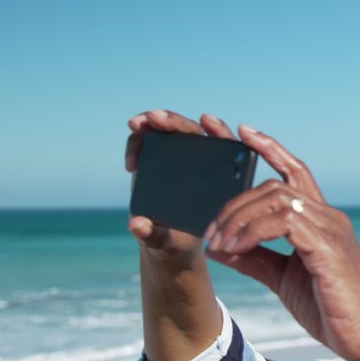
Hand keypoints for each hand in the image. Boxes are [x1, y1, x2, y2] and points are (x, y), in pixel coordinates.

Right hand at [125, 109, 237, 263]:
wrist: (164, 242)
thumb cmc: (176, 242)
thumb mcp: (169, 242)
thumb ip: (155, 234)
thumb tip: (136, 224)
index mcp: (220, 182)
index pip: (228, 149)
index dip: (219, 132)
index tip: (205, 121)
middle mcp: (203, 165)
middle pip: (196, 133)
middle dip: (176, 121)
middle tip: (155, 118)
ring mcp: (181, 159)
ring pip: (174, 129)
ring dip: (157, 121)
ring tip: (136, 125)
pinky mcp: (160, 157)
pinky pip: (152, 138)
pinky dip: (139, 140)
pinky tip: (131, 162)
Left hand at [204, 126, 359, 360]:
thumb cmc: (331, 311)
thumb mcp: (282, 279)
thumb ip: (253, 258)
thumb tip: (217, 246)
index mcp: (323, 221)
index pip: (296, 171)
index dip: (270, 148)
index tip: (242, 132)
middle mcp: (329, 217)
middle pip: (275, 185)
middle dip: (235, 199)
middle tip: (209, 229)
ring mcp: (331, 228)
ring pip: (275, 198)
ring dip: (238, 218)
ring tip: (217, 243)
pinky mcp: (327, 245)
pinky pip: (281, 222)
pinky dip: (250, 233)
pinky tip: (233, 250)